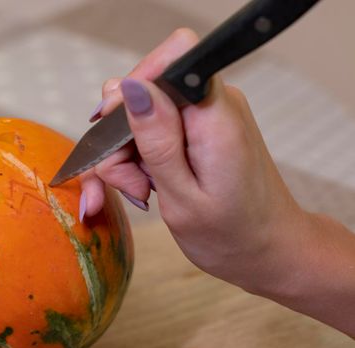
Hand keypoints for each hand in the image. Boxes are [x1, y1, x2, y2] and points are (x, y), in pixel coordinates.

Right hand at [80, 29, 304, 289]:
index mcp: (215, 115)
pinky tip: (148, 187)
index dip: (135, 86)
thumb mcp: (183, 197)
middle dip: (123, 133)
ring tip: (143, 192)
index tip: (117, 134)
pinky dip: (142, 157)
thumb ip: (157, 140)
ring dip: (129, 152)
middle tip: (133, 183)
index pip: (171, 56)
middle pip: (147, 88)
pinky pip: (157, 128)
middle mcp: (212, 103)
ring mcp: (206, 116)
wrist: (269, 251)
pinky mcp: (200, 130)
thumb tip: (129, 86)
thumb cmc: (231, 235)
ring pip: (144, 112)